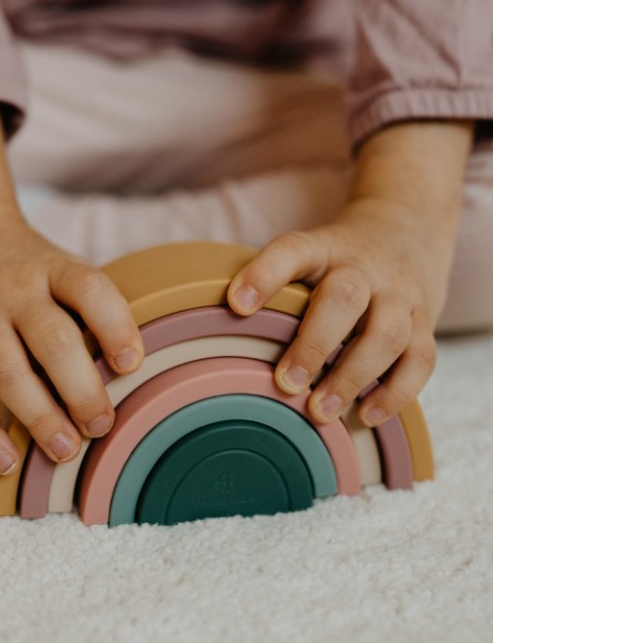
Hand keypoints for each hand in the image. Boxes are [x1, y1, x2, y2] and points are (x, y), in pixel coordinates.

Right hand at [0, 101, 143, 476]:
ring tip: (66, 451)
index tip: (133, 364)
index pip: (88, 290)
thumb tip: (131, 378)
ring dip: (39, 416)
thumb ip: (88, 310)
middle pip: (51, 340)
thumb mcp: (63, 268)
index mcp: (53, 269)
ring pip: (7, 372)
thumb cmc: (30, 266)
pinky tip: (8, 461)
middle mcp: (16, 292)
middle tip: (102, 425)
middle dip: (80, 388)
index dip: (114, 325)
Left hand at [225, 121, 471, 427]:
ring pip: (387, 333)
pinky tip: (366, 415)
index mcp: (324, 247)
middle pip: (344, 297)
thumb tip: (216, 338)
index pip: (292, 251)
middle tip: (285, 383)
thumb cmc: (336, 258)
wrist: (408, 227)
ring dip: (353, 376)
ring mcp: (400, 294)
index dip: (264, 275)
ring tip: (320, 411)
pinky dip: (396, 392)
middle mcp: (365, 267)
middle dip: (314, 343)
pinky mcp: (426, 322)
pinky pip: (420, 359)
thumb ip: (274, 285)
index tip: (236, 305)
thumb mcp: (307, 253)